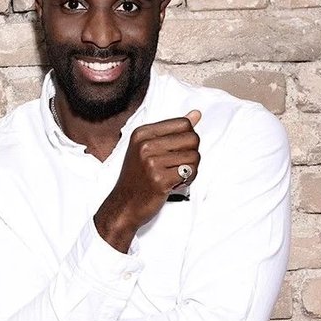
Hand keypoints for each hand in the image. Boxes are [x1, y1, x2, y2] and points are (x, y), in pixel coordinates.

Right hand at [94, 110, 200, 251]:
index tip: (178, 151)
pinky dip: (188, 179)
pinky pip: (190, 173)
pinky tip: (176, 183)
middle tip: (179, 165)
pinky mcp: (159, 180)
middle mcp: (145, 145)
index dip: (188, 138)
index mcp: (142, 133)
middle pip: (192, 138)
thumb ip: (172, 131)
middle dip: (192, 153)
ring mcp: (151, 163)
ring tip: (177, 175)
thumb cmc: (137, 178)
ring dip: (191, 169)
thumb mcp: (148, 149)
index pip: (183, 123)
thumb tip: (196, 114)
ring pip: (194, 157)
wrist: (123, 205)